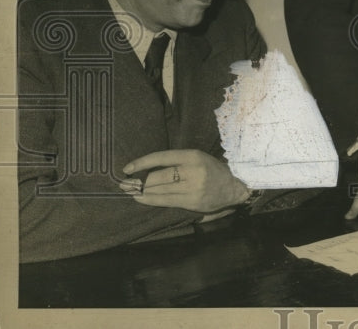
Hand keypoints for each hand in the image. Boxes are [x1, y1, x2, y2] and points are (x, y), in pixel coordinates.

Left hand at [121, 149, 249, 212]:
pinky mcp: (192, 202)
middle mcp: (193, 171)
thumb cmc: (211, 170)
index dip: (142, 163)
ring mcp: (193, 188)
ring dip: (142, 192)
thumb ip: (176, 162)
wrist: (233, 187)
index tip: (127, 168)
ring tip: (130, 192)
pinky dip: (150, 200)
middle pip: (158, 177)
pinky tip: (141, 199)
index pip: (162, 157)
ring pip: (160, 191)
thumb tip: (147, 169)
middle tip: (124, 184)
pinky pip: (166, 201)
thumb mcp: (196, 158)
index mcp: (193, 156)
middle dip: (139, 182)